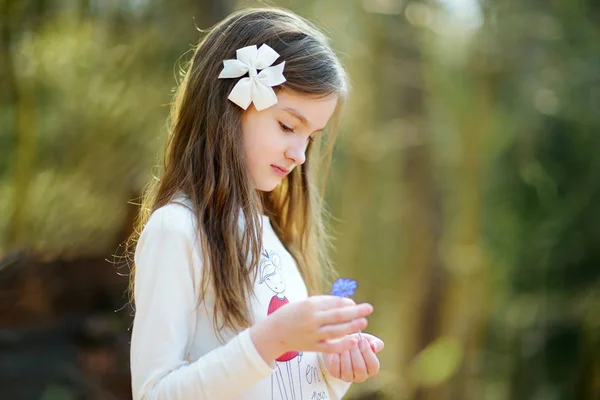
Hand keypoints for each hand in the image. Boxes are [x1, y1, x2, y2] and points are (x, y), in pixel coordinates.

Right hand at [250, 295, 372, 363]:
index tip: (355, 302)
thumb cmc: (290, 314)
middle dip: (355, 311)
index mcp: (309, 305)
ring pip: (337, 331)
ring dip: (352, 326)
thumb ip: (323, 303)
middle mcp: (312, 319)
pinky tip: (354, 340)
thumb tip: (345, 303)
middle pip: (338, 315)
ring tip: (364, 322)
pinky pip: (331, 347)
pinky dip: (343, 345)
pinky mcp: (312, 347)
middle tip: (368, 308)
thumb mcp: (304, 303)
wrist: (273, 333)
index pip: (333, 302)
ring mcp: (312, 334)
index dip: (346, 302)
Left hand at [323, 332, 383, 382]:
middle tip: (352, 341)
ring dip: (345, 354)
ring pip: (347, 370)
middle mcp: (361, 376)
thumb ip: (376, 343)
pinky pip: (335, 368)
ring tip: (345, 345)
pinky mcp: (335, 374)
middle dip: (355, 352)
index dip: (367, 352)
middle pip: (360, 368)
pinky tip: (337, 350)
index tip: (362, 340)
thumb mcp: (368, 340)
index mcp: (371, 369)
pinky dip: (336, 357)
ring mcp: (347, 377)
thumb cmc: (357, 342)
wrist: (340, 342)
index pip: (373, 365)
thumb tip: (374, 346)